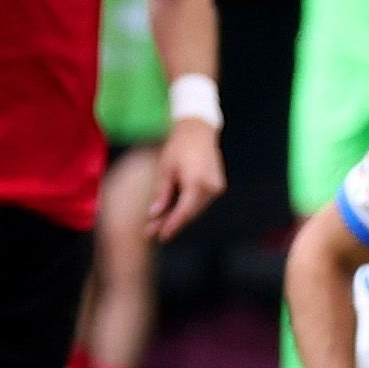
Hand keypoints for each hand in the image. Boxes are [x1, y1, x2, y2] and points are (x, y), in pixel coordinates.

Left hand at [146, 117, 225, 239]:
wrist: (199, 130)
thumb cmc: (178, 146)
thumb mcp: (165, 168)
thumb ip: (162, 193)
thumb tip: (154, 214)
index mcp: (197, 182)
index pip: (184, 211)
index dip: (172, 225)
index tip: (161, 236)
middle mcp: (210, 187)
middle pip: (190, 212)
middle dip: (171, 222)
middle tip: (151, 232)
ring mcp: (216, 187)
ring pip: (196, 209)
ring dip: (179, 215)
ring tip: (158, 223)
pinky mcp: (217, 186)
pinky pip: (200, 201)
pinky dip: (187, 206)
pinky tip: (173, 210)